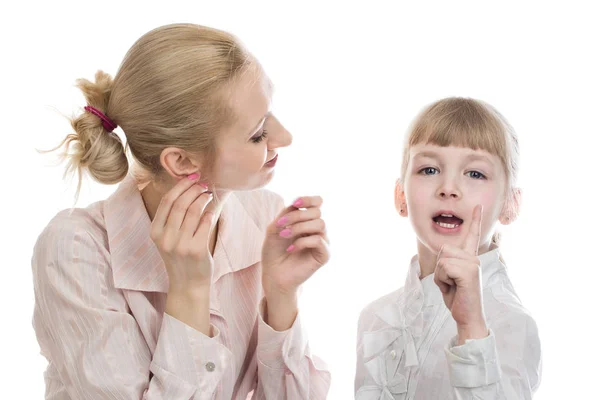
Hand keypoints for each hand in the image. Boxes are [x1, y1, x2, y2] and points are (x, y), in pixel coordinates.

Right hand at [149, 174, 214, 294]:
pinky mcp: (196, 250)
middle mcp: (165, 238)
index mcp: (155, 232)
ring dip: (203, 198)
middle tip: (203, 183)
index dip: (181, 185)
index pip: (167, 201)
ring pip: (193, 211)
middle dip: (193, 189)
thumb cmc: (180, 257)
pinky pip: (205, 223)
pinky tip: (211, 212)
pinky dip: (209, 213)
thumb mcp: (168, 238)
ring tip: (208, 195)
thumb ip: (172, 218)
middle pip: (180, 203)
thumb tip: (187, 187)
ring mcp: (181, 245)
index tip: (192, 176)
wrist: (188, 284)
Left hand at [261, 196, 329, 298]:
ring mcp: (322, 242)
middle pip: (317, 212)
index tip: (295, 203)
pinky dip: (302, 242)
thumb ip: (286, 214)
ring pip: (320, 224)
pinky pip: (318, 241)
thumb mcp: (275, 228)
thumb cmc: (274, 252)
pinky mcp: (324, 255)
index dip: (308, 199)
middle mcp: (317, 230)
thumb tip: (297, 204)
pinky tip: (290, 249)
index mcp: (307, 221)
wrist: (273, 274)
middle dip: (297, 216)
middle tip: (280, 224)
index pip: (318, 203)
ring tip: (283, 235)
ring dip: (298, 227)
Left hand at [434, 204, 487, 343]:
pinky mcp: (469, 272)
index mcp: (470, 259)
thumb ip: (447, 263)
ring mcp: (473, 264)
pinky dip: (442, 280)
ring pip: (442, 258)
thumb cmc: (458, 298)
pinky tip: (453, 289)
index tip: (478, 206)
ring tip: (452, 286)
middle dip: (439, 268)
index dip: (475, 220)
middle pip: (443, 249)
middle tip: (450, 283)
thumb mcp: (449, 277)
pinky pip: (444, 268)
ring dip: (440, 275)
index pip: (472, 236)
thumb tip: (444, 251)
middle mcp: (474, 258)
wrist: (467, 317)